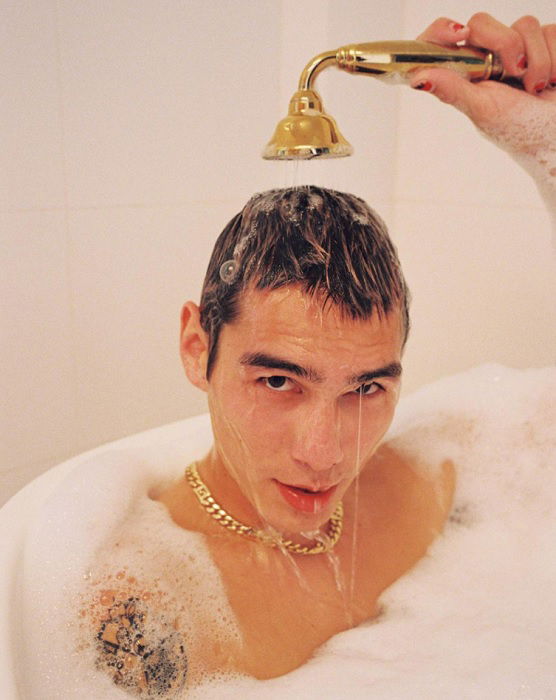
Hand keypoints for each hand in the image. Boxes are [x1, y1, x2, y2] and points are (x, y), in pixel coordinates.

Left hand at [410, 14, 555, 156]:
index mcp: (466, 74)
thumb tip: (418, 79)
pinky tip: (552, 80)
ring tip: (536, 88)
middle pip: (482, 22)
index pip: (441, 42)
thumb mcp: (483, 112)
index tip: (460, 34)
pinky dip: (555, 58)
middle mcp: (487, 58)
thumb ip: (453, 90)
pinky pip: (551, 31)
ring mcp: (517, 49)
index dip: (442, 31)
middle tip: (514, 73)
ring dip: (537, 60)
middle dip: (505, 45)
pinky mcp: (545, 43)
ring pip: (524, 24)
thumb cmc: (520, 131)